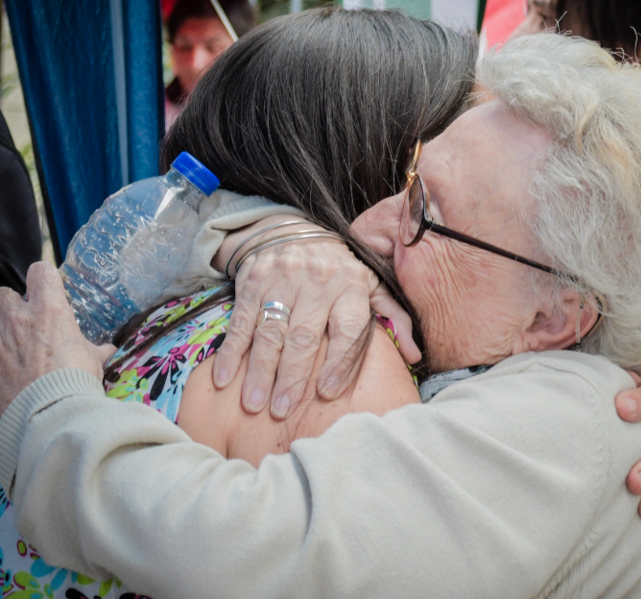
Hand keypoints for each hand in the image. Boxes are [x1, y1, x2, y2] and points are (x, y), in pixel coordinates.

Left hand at [0, 262, 115, 414]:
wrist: (55, 410)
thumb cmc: (78, 380)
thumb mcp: (93, 359)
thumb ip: (96, 350)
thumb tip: (109, 351)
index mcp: (49, 310)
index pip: (40, 271)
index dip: (42, 278)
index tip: (46, 288)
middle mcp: (17, 319)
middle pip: (2, 294)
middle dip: (10, 305)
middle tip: (22, 321)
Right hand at [212, 219, 420, 418]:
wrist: (293, 228)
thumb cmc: (339, 271)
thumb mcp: (372, 284)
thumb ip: (394, 317)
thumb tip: (416, 354)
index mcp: (350, 287)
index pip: (347, 328)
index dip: (338, 361)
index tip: (327, 391)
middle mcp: (316, 283)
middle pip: (303, 336)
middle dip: (291, 376)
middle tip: (283, 411)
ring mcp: (282, 281)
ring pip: (270, 331)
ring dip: (260, 370)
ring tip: (254, 403)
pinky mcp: (252, 281)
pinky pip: (241, 320)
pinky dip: (232, 350)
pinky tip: (225, 378)